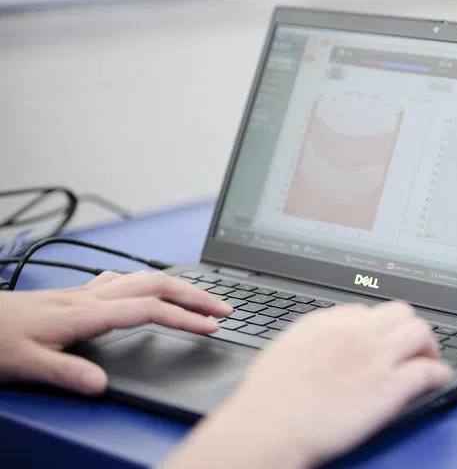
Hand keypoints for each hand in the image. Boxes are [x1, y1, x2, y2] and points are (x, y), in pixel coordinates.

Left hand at [0, 271, 231, 394]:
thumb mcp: (25, 365)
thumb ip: (67, 373)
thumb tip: (103, 386)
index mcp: (85, 313)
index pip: (149, 310)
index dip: (185, 318)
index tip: (213, 327)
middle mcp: (89, 297)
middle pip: (156, 285)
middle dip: (196, 295)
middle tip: (225, 307)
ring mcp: (82, 292)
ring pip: (142, 277)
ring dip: (177, 286)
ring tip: (200, 297)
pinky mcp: (72, 295)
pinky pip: (120, 280)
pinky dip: (146, 283)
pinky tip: (145, 289)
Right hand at [164, 302, 451, 468]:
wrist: (268, 428)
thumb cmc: (266, 401)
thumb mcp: (284, 350)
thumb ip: (310, 338)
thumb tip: (322, 339)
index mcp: (327, 322)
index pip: (367, 311)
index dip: (378, 327)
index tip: (381, 339)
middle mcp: (355, 333)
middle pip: (401, 313)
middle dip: (408, 328)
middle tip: (410, 346)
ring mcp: (375, 357)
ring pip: (420, 332)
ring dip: (428, 346)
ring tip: (427, 359)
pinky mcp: (390, 387)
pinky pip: (428, 371)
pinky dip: (438, 373)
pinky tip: (438, 379)